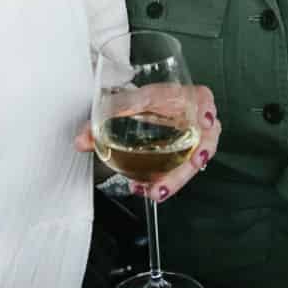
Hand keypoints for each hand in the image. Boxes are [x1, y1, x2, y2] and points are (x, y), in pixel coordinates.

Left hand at [76, 84, 221, 205]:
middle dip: (198, 153)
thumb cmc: (141, 104)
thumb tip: (80, 141)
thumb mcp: (121, 106)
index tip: (205, 121)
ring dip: (180, 176)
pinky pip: (185, 170)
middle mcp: (190, 118)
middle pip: (205, 135)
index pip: (201, 97)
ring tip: (159, 190)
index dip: (207, 108)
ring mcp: (191, 138)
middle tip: (192, 164)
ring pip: (197, 158)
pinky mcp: (185, 156)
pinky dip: (170, 181)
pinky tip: (153, 189)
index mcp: (178, 97)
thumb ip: (99, 123)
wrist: (144, 111)